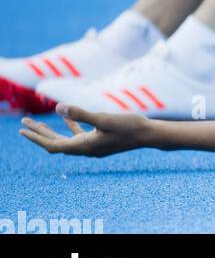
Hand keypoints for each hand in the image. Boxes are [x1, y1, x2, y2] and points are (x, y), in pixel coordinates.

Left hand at [20, 104, 153, 157]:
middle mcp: (86, 149)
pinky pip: (79, 135)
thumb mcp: (103, 119)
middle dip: (39, 133)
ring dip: (51, 131)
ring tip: (37, 123)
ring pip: (66, 140)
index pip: (53, 145)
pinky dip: (70, 128)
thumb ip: (81, 114)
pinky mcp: (100, 141)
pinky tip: (66, 119)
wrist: (148, 135)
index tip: (23, 130)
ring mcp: (93, 146)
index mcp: (84, 146)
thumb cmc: (128, 126)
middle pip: (56, 143)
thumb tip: (59, 108)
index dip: (37, 137)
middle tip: (24, 123)